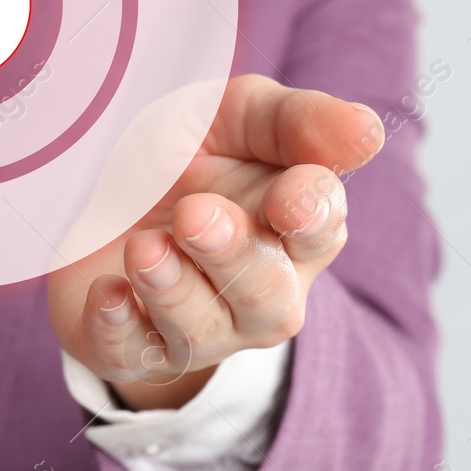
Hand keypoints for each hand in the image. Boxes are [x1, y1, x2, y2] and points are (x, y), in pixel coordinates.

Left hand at [47, 74, 383, 410]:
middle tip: (195, 216)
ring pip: (199, 331)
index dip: (308, 216)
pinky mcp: (130, 345)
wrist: (102, 188)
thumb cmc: (191, 151)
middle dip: (233, 257)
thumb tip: (368, 133)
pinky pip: (130, 355)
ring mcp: (197, 326)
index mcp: (295, 229)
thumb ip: (300, 122)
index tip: (287, 198)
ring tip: (145, 247)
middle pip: (264, 295)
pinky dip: (116, 328)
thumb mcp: (240, 115)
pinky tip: (107, 293)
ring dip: (172, 290)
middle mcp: (258, 291)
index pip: (320, 230)